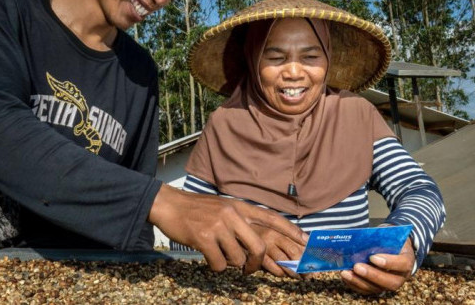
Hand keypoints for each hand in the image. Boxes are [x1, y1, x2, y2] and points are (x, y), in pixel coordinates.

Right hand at [149, 184, 307, 273]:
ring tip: (218, 254)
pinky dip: (215, 266)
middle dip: (257, 263)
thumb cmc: (196, 210)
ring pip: (238, 258)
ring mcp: (218, 225)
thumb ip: (239, 220)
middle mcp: (232, 214)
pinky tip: (207, 256)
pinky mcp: (204, 237)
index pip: (270, 218)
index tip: (305, 240)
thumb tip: (256, 242)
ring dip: (229, 263)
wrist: (169, 205)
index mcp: (239, 206)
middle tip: (249, 269)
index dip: (289, 230)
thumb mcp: (222, 207)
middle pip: (259, 245)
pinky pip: (219, 264)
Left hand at [339, 235, 414, 294]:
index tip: (373, 257)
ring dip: (359, 281)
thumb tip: (362, 237)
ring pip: (376, 288)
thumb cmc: (390, 239)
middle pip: (390, 282)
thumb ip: (381, 237)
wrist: (393, 246)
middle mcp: (400, 276)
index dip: (388, 263)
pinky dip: (354, 284)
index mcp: (407, 260)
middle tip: (357, 266)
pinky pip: (366, 290)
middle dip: (372, 275)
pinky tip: (345, 276)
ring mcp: (388, 283)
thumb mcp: (389, 234)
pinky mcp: (377, 287)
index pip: (402, 264)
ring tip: (346, 272)